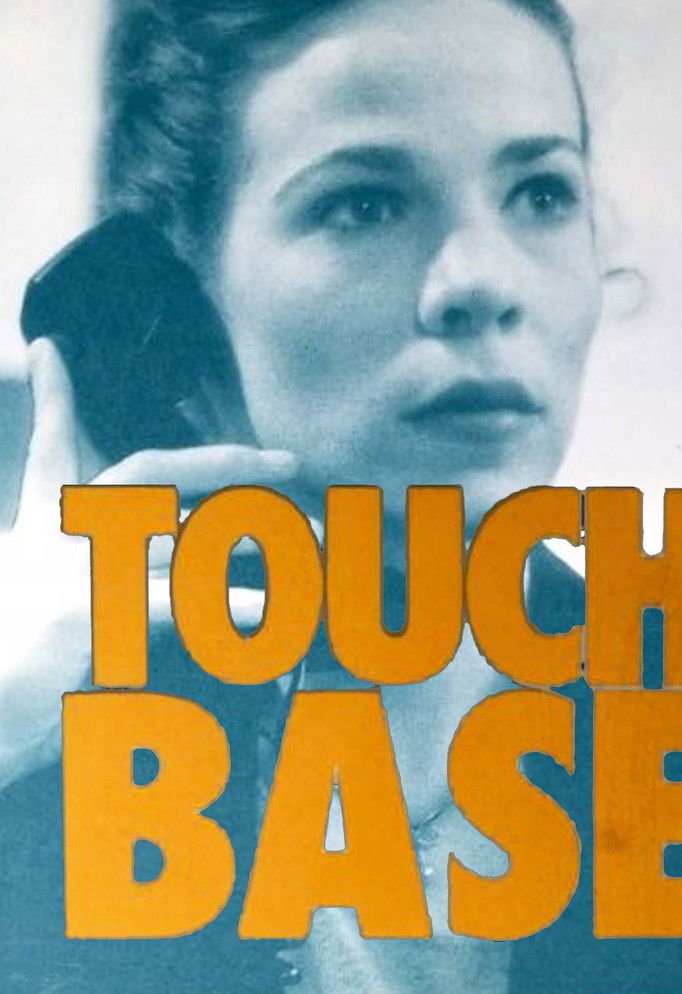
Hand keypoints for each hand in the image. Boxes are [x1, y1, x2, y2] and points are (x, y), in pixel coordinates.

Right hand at [0, 337, 300, 788]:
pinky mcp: (93, 613)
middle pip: (148, 473)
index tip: (49, 351)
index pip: (49, 446)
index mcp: (41, 526)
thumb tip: (118, 534)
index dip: (53, 397)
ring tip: (315, 540)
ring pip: (183, 531)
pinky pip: (183, 597)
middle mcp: (59, 535)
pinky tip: (278, 605)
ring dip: (255, 535)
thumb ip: (77, 561)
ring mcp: (75, 569)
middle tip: (289, 461)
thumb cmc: (13, 666)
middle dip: (223, 461)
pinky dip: (235, 600)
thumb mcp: (33, 594)